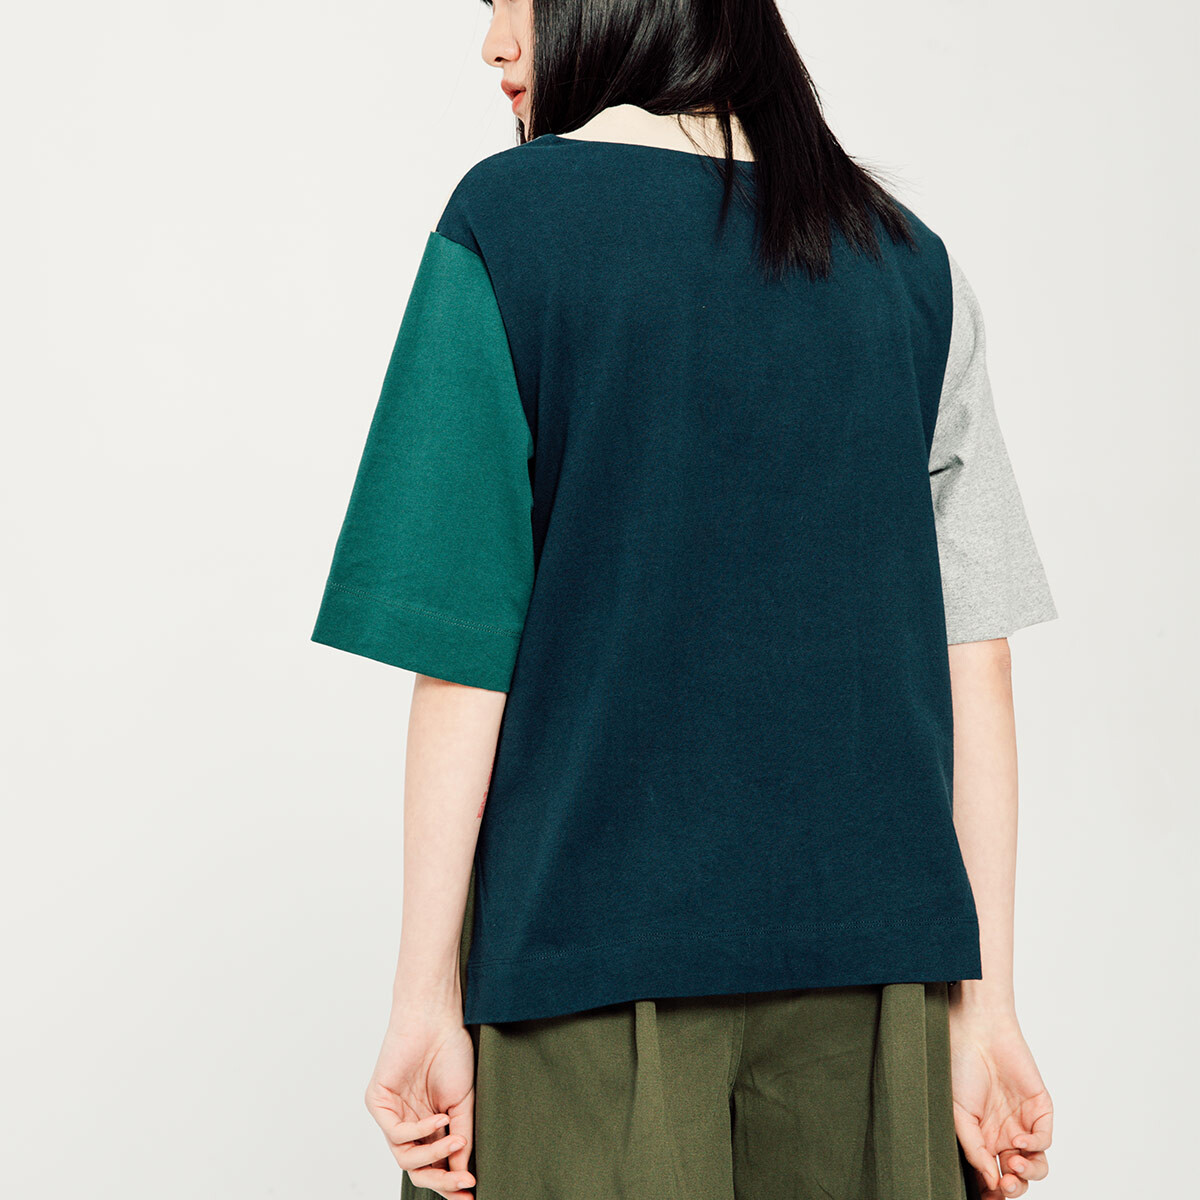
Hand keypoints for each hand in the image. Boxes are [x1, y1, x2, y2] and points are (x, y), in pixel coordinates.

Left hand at [364, 1009, 476, 1197]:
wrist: (436, 1018)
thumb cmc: (451, 1052)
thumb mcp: (463, 1102)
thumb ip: (461, 1137)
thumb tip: (462, 1172)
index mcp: (427, 1124)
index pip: (434, 1164)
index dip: (451, 1181)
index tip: (473, 1191)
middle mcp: (407, 1123)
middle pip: (418, 1169)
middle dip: (442, 1180)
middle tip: (465, 1183)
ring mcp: (391, 1114)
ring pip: (405, 1158)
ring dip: (434, 1155)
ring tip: (457, 1139)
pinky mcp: (378, 1102)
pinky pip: (396, 1133)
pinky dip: (420, 1131)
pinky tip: (440, 1119)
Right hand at [948, 1009, 1052, 1197]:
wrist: (975, 1031)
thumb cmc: (958, 1065)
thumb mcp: (958, 1112)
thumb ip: (974, 1148)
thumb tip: (990, 1181)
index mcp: (982, 1137)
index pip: (992, 1174)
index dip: (993, 1191)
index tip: (988, 1198)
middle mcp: (1004, 1134)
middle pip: (1018, 1176)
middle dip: (1014, 1187)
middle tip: (1005, 1184)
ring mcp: (1023, 1122)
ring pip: (1038, 1164)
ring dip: (1029, 1173)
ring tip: (1015, 1166)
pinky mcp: (1040, 1108)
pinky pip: (1045, 1139)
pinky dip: (1034, 1146)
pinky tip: (1018, 1141)